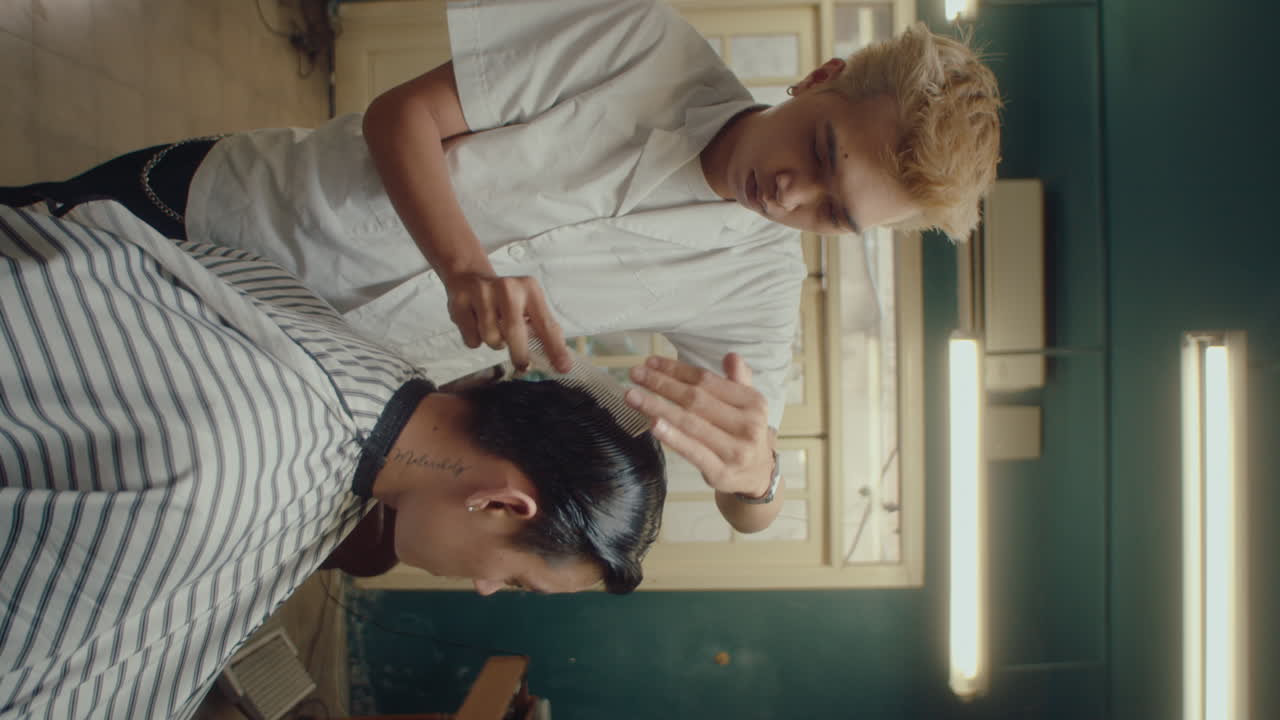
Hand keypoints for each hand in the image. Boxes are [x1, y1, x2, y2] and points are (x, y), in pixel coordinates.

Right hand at [442, 271, 571, 371]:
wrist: (469, 277)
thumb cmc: (505, 298)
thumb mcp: (528, 304)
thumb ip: (543, 328)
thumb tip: (561, 360)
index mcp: (529, 288)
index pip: (545, 323)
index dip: (554, 348)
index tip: (562, 368)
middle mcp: (507, 287)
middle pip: (514, 331)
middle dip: (520, 354)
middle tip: (523, 366)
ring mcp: (481, 293)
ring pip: (491, 338)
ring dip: (495, 343)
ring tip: (494, 330)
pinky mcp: (460, 303)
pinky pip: (472, 339)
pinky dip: (476, 340)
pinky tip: (476, 324)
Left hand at [624, 353, 772, 496]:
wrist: (758, 475)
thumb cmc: (744, 434)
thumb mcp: (748, 405)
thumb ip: (738, 380)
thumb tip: (730, 356)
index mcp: (753, 402)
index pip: (707, 380)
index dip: (676, 370)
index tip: (650, 362)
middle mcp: (748, 425)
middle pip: (695, 399)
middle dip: (661, 384)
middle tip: (635, 374)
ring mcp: (735, 450)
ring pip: (690, 423)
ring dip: (657, 407)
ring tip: (632, 396)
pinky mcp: (721, 472)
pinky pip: (693, 452)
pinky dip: (672, 437)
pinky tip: (653, 424)